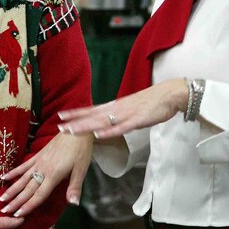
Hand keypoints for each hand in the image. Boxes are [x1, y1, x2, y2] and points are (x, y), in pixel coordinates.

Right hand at [0, 132, 92, 216]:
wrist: (76, 129)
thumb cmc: (81, 150)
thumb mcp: (81, 170)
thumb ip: (75, 187)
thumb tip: (73, 204)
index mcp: (53, 175)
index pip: (39, 195)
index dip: (28, 206)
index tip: (17, 215)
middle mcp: (43, 170)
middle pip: (28, 189)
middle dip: (16, 201)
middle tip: (4, 211)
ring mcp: (39, 162)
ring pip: (22, 178)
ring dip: (12, 189)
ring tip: (1, 198)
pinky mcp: (38, 155)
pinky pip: (24, 166)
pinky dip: (14, 172)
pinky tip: (4, 177)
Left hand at [58, 79, 187, 138]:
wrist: (170, 94)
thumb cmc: (152, 102)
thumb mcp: (131, 108)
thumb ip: (118, 115)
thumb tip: (107, 122)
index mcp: (116, 106)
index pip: (92, 110)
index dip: (76, 114)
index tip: (60, 117)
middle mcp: (118, 108)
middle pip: (93, 117)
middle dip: (75, 123)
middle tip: (59, 127)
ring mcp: (127, 114)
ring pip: (103, 122)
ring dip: (86, 127)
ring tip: (71, 131)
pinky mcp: (138, 120)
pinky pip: (121, 127)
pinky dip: (109, 131)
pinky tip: (99, 134)